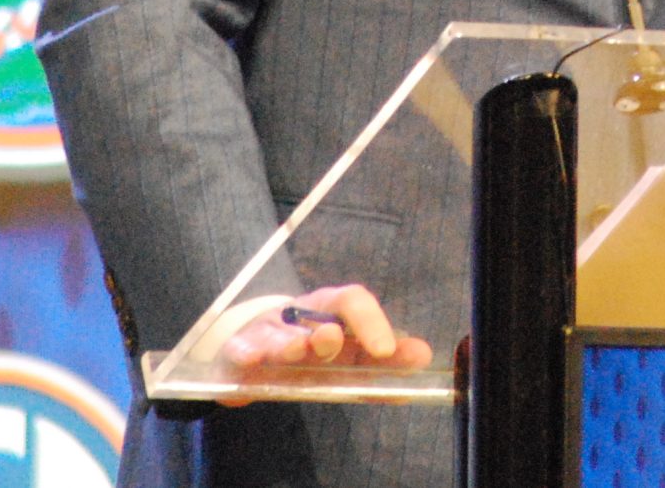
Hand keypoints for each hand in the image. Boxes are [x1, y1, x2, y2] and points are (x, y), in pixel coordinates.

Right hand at [218, 284, 433, 400]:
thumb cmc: (311, 353)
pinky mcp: (239, 351)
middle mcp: (301, 315)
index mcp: (330, 312)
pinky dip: (244, 353)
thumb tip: (425, 356)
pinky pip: (240, 349)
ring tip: (294, 350)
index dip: (371, 322)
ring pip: (278, 332)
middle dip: (326, 330)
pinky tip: (249, 360)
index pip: (352, 301)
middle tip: (332, 341)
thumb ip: (383, 363)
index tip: (387, 350)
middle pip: (315, 314)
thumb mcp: (348, 359)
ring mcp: (268, 331)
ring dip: (287, 341)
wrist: (255, 351)